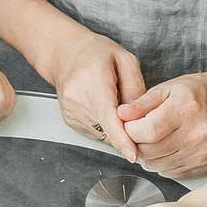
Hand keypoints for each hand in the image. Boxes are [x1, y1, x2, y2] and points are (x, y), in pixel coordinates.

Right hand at [44, 29, 144, 160]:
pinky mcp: (70, 122)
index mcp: (93, 79)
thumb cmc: (95, 53)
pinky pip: (96, 133)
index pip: (107, 114)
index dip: (120, 137)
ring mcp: (71, 112)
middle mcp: (78, 98)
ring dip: (115, 127)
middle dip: (126, 127)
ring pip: (103, 133)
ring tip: (113, 102)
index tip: (131, 153)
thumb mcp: (126, 60)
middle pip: (108, 127)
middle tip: (132, 109)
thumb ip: (136, 88)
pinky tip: (103, 107)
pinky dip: (105, 126)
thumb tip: (141, 116)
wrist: (66, 54)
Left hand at [118, 73, 206, 178]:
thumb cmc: (195, 94)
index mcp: (186, 110)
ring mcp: (201, 153)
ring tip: (156, 138)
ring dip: (148, 155)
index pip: (147, 131)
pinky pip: (168, 173)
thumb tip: (121, 114)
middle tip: (141, 130)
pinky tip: (169, 147)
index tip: (130, 124)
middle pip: (149, 151)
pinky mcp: (202, 166)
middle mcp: (197, 134)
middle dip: (136, 142)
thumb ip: (141, 103)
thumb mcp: (166, 88)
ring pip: (155, 165)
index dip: (130, 130)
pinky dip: (161, 162)